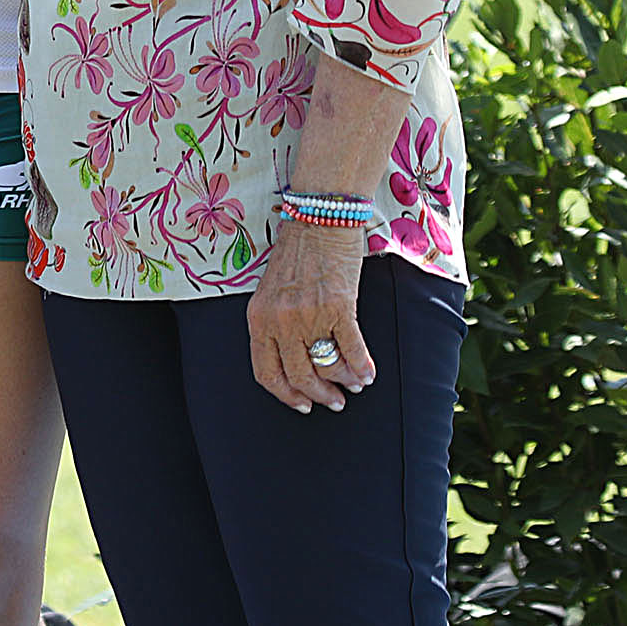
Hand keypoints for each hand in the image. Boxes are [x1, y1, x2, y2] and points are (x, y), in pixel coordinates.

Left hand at [247, 221, 374, 412]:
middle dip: (319, 396)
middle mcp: (280, 321)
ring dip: (343, 383)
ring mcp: (310, 316)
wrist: (318, 220)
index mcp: (258, 318)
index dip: (285, 394)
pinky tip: (368, 374)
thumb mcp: (271, 291)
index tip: (302, 404)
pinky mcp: (340, 308)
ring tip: (353, 386)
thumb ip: (275, 324)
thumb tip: (295, 362)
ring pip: (327, 368)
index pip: (266, 371)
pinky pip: (353, 351)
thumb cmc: (296, 254)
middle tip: (334, 403)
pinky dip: (363, 368)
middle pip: (299, 376)